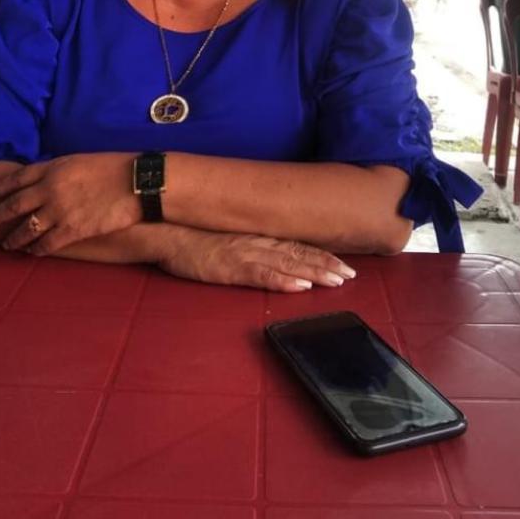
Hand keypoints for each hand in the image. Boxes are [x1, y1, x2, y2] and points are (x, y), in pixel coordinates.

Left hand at [0, 153, 139, 254]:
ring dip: (13, 238)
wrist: (135, 182)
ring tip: (7, 244)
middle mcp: (49, 189)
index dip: (0, 187)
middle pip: (13, 205)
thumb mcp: (80, 159)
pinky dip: (36, 250)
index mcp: (52, 168)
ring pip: (26, 229)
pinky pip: (46, 244)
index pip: (17, 178)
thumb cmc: (112, 167)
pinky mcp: (72, 230)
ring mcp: (59, 211)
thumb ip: (59, 170)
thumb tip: (47, 179)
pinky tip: (32, 253)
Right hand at [159, 228, 356, 291]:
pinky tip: (299, 286)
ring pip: (287, 264)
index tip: (345, 265)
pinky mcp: (230, 268)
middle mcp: (257, 243)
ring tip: (337, 281)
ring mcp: (244, 255)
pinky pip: (260, 275)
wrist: (167, 232)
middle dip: (327, 265)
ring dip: (314, 273)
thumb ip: (252, 245)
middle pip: (299, 254)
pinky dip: (282, 281)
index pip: (297, 246)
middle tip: (351, 276)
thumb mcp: (229, 238)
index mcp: (258, 237)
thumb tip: (274, 254)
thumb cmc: (195, 236)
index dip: (323, 255)